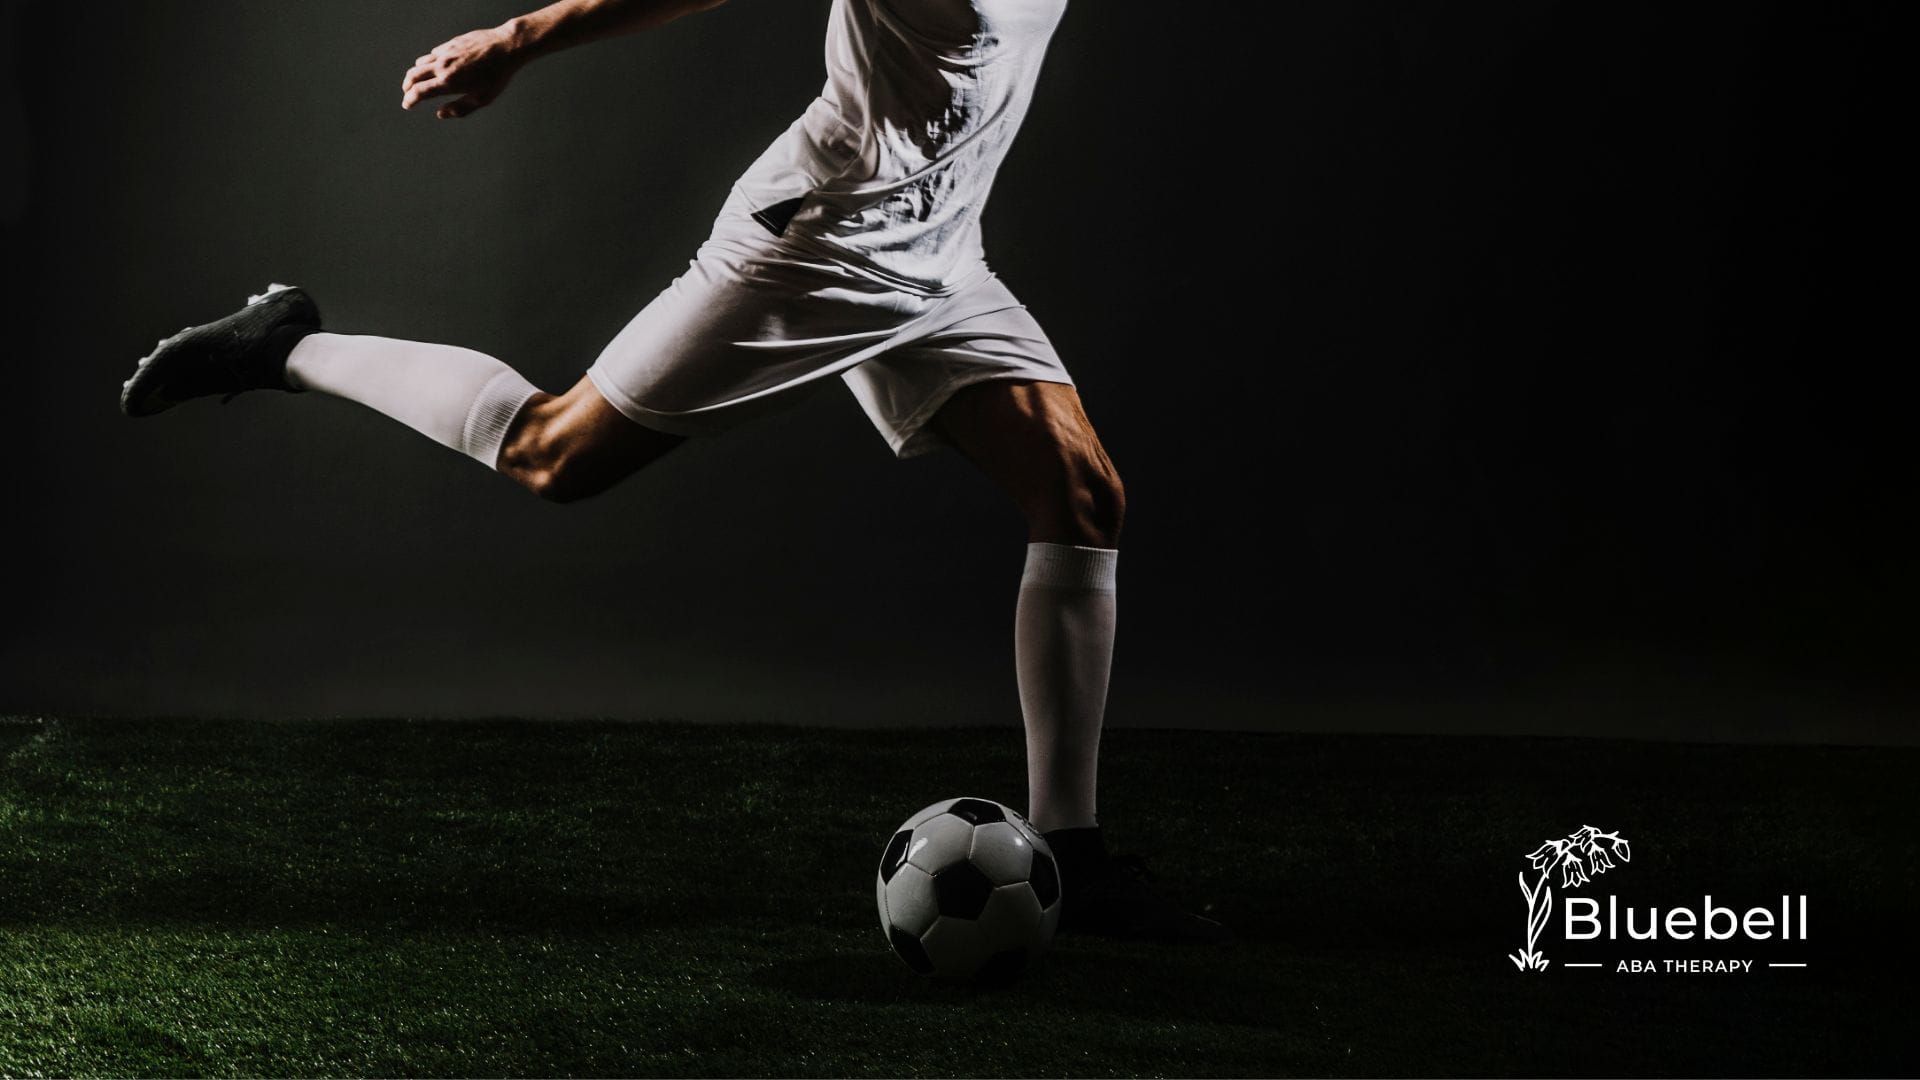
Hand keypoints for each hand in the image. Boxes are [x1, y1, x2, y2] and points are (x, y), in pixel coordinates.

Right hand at [401, 26, 523, 119]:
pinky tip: (435, 66)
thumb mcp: (482, 99)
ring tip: (418, 81)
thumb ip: (460, 108)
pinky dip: (429, 62)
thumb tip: (440, 114)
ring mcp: (445, 53)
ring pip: (420, 63)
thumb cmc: (497, 76)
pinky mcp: (450, 43)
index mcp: (448, 82)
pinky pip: (433, 53)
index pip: (419, 92)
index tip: (407, 105)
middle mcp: (442, 66)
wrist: (505, 47)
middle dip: (407, 87)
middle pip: (413, 76)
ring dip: (415, 74)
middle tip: (407, 94)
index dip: (409, 100)